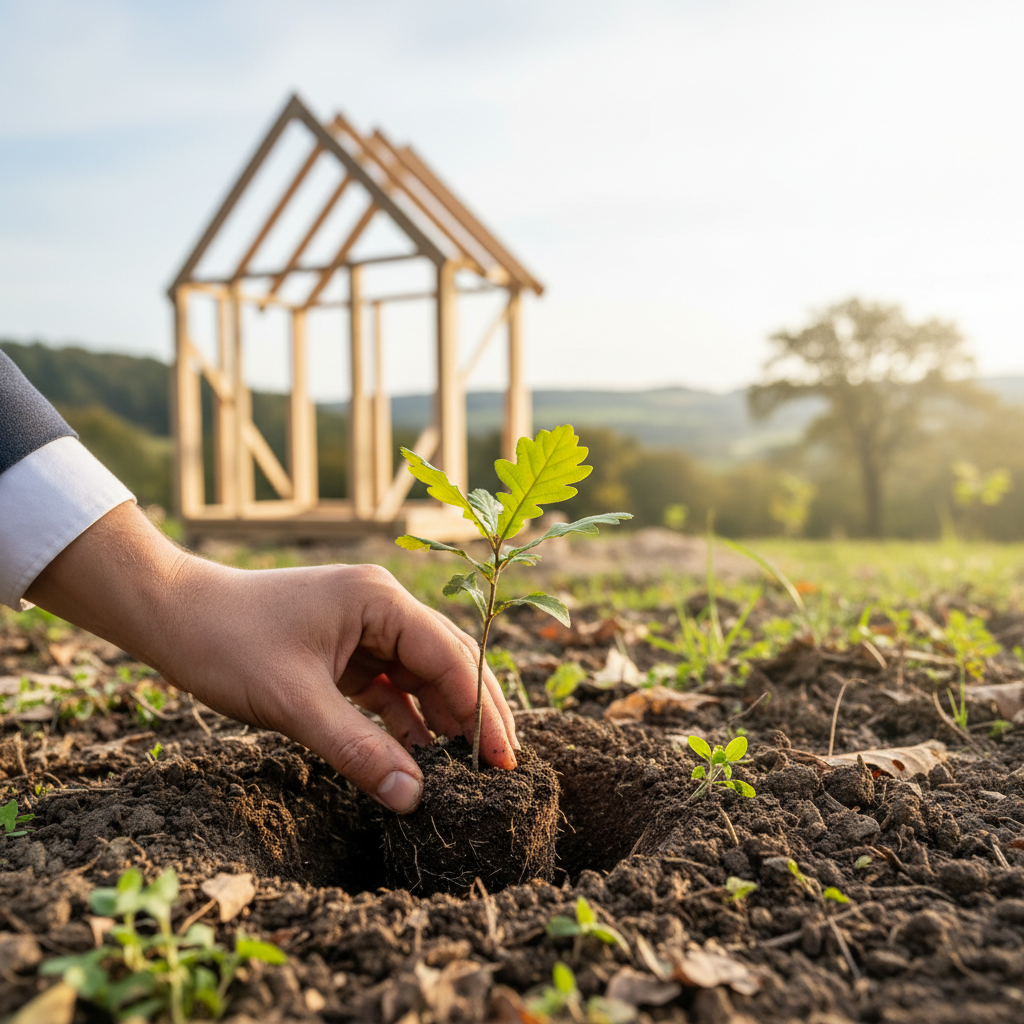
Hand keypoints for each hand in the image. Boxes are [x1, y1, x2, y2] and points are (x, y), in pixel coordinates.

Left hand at [25, 502, 518, 812]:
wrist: (172, 616)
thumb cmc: (228, 642)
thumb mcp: (295, 703)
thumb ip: (357, 750)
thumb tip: (412, 797)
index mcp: (380, 600)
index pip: (449, 655)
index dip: (479, 709)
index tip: (502, 758)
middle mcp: (381, 607)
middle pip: (446, 662)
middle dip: (473, 713)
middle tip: (501, 767)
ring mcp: (364, 629)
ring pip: (420, 678)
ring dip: (440, 720)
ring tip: (466, 770)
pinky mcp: (345, 651)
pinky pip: (389, 688)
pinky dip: (403, 722)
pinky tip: (417, 757)